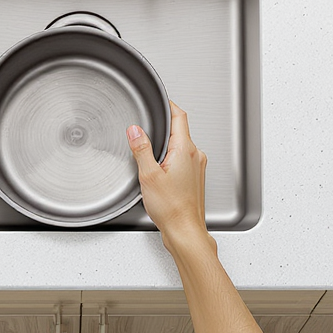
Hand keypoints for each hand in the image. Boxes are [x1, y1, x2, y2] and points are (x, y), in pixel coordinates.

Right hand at [128, 102, 209, 250]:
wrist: (185, 232)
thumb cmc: (172, 208)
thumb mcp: (149, 175)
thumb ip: (141, 149)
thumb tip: (135, 130)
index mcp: (186, 150)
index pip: (180, 116)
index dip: (169, 105)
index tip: (160, 100)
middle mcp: (196, 156)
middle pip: (179, 130)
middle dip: (163, 128)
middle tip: (148, 129)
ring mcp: (197, 167)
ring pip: (181, 146)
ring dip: (166, 145)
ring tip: (151, 156)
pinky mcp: (194, 178)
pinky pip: (182, 159)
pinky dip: (170, 159)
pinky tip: (159, 172)